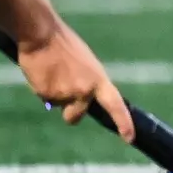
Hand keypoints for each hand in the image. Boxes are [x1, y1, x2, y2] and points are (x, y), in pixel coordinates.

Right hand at [18, 20, 134, 141]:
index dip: (124, 123)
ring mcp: (65, 94)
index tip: (130, 138)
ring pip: (57, 105)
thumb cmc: (64, 45)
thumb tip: (77, 100)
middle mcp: (85, 90)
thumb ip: (86, 83)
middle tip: (63, 93)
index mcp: (99, 80)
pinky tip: (42, 72)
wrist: (43, 34)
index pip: (116, 105)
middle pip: (75, 116)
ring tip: (52, 73)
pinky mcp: (47, 94)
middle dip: (69, 112)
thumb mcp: (85, 64)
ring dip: (53, 95)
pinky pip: (43, 97)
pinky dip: (41, 88)